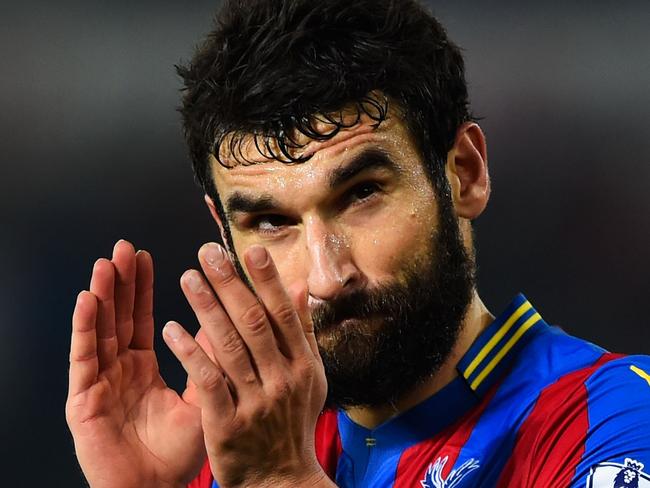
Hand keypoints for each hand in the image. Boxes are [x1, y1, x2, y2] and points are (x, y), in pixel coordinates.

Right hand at [66, 240, 205, 487]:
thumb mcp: (204, 394)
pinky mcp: (84, 400)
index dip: (143, 289)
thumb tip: (233, 319)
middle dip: (121, 282)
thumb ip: (213, 357)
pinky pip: (84, 359)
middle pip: (119, 317)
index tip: (148, 257)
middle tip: (125, 247)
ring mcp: (100, 383)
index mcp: (144, 367)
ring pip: (100, 331)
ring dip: (102, 296)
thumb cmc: (179, 451)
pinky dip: (84, 329)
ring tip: (107, 263)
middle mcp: (119, 370)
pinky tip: (86, 300)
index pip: (143, 318)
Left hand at [163, 243, 332, 487]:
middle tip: (207, 253)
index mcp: (303, 365)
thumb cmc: (292, 423)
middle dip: (230, 284)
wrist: (280, 479)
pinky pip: (206, 381)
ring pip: (228, 346)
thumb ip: (303, 331)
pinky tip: (171, 329)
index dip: (266, 281)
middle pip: (253, 323)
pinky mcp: (227, 423)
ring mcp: (255, 402)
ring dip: (206, 309)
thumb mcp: (310, 378)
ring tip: (187, 278)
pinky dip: (189, 352)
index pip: (283, 314)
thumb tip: (300, 286)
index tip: (250, 251)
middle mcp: (282, 379)